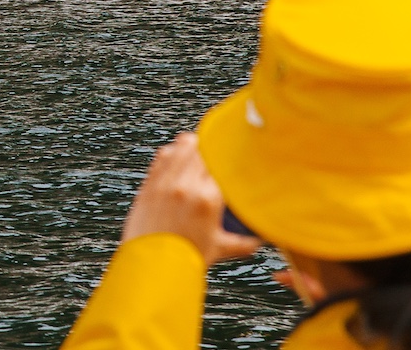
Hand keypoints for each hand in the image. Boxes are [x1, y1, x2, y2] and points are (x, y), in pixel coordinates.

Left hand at [121, 133, 262, 264]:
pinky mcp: (150, 183)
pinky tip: (179, 157)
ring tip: (202, 151)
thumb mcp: (219, 249)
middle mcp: (186, 185)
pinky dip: (174, 152)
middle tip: (221, 153)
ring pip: (183, 145)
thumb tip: (261, 239)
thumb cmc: (185, 259)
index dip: (232, 158)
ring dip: (195, 145)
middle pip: (206, 148)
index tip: (238, 156)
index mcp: (208, 199)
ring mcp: (165, 182)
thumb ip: (244, 242)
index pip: (225, 164)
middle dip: (216, 149)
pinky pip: (163, 155)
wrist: (151, 265)